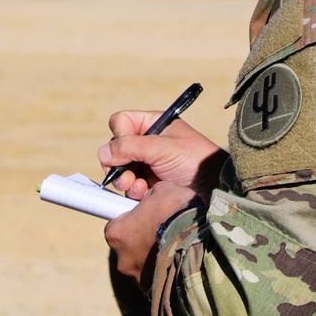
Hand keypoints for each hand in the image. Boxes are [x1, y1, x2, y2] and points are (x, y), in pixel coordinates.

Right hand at [98, 112, 224, 200]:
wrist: (214, 190)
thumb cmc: (195, 162)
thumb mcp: (163, 149)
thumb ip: (131, 147)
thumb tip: (102, 152)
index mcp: (154, 124)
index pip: (121, 122)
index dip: (119, 134)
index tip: (126, 148)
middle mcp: (147, 142)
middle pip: (114, 148)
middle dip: (117, 163)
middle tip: (126, 174)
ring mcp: (147, 164)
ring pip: (118, 169)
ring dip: (123, 179)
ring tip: (135, 186)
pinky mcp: (148, 184)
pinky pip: (127, 186)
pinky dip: (132, 191)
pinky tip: (144, 193)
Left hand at [104, 180, 198, 282]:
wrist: (198, 239)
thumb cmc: (175, 212)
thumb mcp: (162, 190)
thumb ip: (151, 195)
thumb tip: (154, 197)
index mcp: (115, 232)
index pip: (115, 225)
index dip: (131, 219)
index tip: (144, 217)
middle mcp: (120, 258)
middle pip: (127, 247)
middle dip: (141, 240)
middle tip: (161, 230)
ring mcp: (136, 276)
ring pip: (142, 263)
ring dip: (154, 255)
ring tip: (174, 245)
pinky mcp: (152, 288)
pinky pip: (155, 276)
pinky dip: (164, 268)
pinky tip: (178, 259)